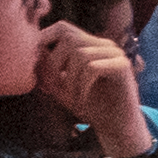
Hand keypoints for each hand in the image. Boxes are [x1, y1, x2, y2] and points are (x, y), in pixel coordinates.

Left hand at [46, 28, 152, 155]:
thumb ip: (49, 72)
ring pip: (80, 54)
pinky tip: (83, 100)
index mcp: (90, 45)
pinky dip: (82, 86)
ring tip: (72, 98)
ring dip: (69, 80)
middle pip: (69, 38)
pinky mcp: (123, 66)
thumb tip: (35, 54)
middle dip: (55, 64)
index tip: (37, 64)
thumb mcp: (63, 89)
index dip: (46, 40)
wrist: (118, 128)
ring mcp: (115, 54)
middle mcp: (103, 45)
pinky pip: (93, 68)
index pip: (63, 29)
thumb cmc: (92, 107)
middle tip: (54, 87)